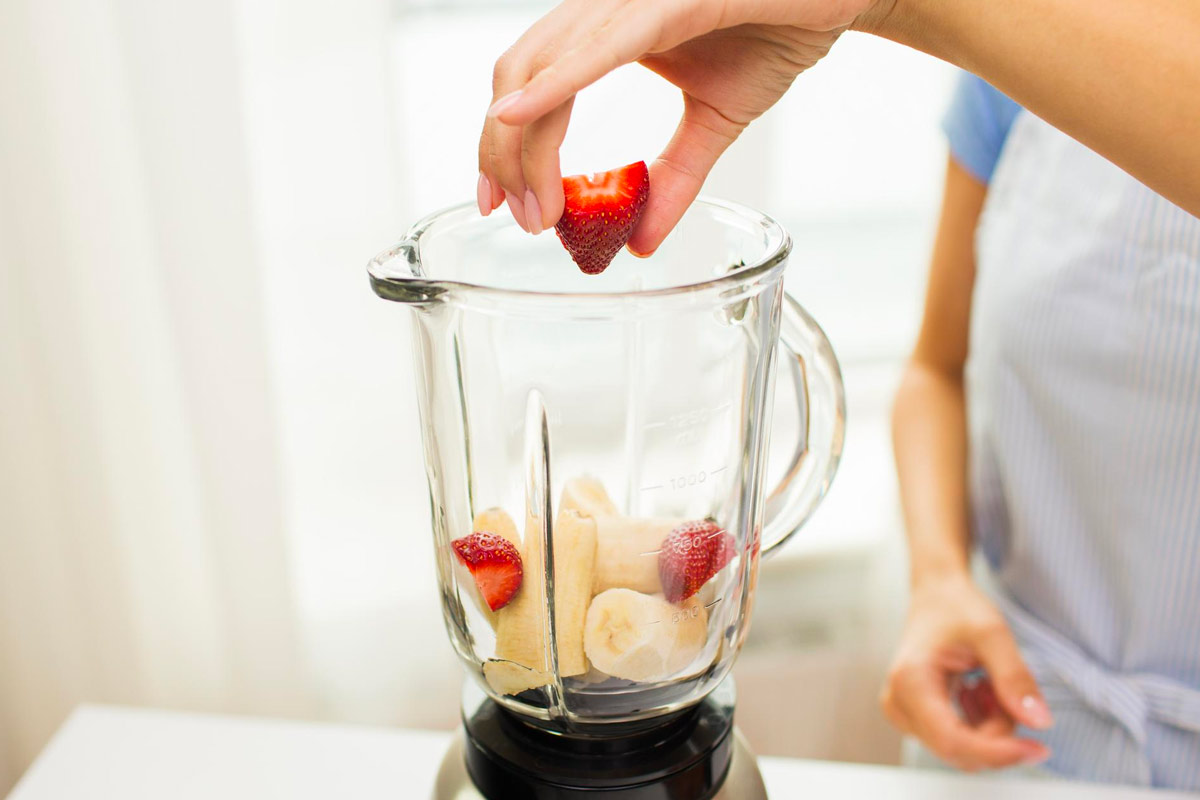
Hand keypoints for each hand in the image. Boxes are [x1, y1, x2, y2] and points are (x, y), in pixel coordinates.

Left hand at [478, 0, 881, 249]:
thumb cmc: (778, 33)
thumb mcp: (714, 122)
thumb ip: (672, 179)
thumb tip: (640, 244)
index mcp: (606, 28)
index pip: (529, 84)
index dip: (503, 144)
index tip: (500, 203)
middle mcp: (606, 5)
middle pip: (519, 76)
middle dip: (501, 153)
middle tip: (511, 216)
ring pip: (547, 65)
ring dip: (526, 141)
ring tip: (529, 203)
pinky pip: (604, 46)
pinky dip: (557, 81)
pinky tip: (519, 115)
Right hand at [880, 573, 1053, 770]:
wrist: (936, 596)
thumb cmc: (955, 607)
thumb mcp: (993, 634)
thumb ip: (1015, 679)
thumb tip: (1039, 722)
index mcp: (910, 681)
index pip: (952, 740)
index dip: (997, 752)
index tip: (1037, 748)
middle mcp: (899, 704)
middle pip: (960, 750)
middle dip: (997, 731)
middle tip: (1006, 690)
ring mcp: (904, 714)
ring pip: (964, 750)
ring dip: (991, 725)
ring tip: (990, 683)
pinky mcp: (915, 719)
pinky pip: (959, 741)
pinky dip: (982, 724)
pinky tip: (980, 692)